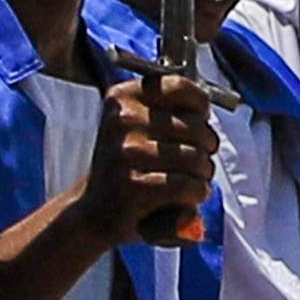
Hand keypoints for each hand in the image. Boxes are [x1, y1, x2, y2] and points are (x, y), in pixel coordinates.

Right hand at [70, 65, 214, 250]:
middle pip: (196, 127)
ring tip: (188, 182)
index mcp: (122, 98)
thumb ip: (168, 108)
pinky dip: (195, 195)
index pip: (179, 86)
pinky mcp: (134, 186)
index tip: (198, 122)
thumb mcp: (136, 127)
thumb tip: (204, 108)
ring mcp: (127, 153)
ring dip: (202, 175)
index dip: (199, 107)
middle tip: (195, 163)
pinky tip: (183, 199)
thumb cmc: (126, 168)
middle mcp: (122, 120)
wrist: (93, 213)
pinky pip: (188, 186)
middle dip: (205, 149)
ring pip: (196, 158)